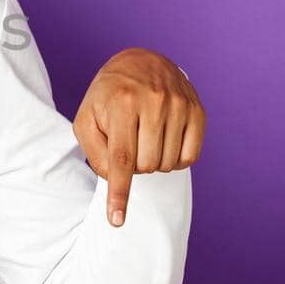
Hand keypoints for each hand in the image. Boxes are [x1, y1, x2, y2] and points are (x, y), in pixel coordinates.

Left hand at [72, 48, 204, 227]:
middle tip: (128, 143)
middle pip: (146, 166)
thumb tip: (115, 179)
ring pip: (168, 164)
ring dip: (153, 161)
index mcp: (121, 103)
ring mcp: (179, 105)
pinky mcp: (197, 111)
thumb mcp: (87, 118)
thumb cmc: (108, 96)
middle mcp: (153, 101)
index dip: (120, 194)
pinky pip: (190, 157)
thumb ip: (95, 152)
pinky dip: (174, 159)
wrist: (141, 62)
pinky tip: (164, 142)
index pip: (121, 160)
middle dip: (134, 166)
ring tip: (144, 137)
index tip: (117, 221)